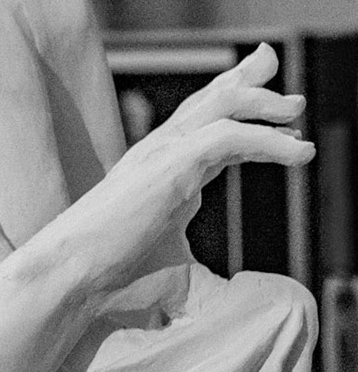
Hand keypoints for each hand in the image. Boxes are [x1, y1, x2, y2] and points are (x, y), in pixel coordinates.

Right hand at [50, 44, 311, 309]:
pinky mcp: (170, 166)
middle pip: (210, 100)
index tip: (273, 102)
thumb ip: (205, 274)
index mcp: (161, 170)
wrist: (71, 272)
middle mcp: (160, 152)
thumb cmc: (113, 277)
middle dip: (246, 79)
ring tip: (298, 110)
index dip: (238, 107)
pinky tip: (299, 151)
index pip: (205, 126)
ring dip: (265, 102)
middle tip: (275, 66)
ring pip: (222, 105)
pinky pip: (228, 136)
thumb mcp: (177, 271)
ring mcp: (162, 154)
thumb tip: (234, 304)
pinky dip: (269, 140)